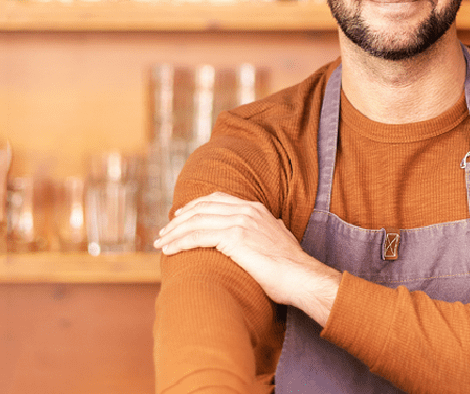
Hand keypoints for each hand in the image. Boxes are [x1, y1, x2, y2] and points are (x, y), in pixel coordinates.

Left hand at [154, 192, 340, 326]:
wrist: (300, 276)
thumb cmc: (290, 267)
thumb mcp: (278, 239)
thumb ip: (267, 230)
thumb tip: (268, 228)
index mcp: (256, 209)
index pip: (217, 199)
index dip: (195, 207)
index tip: (180, 218)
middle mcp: (246, 210)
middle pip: (202, 208)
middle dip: (179, 220)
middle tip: (164, 232)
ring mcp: (240, 222)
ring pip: (196, 221)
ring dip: (174, 232)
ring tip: (161, 243)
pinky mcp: (234, 237)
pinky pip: (198, 236)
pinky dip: (180, 242)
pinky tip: (169, 251)